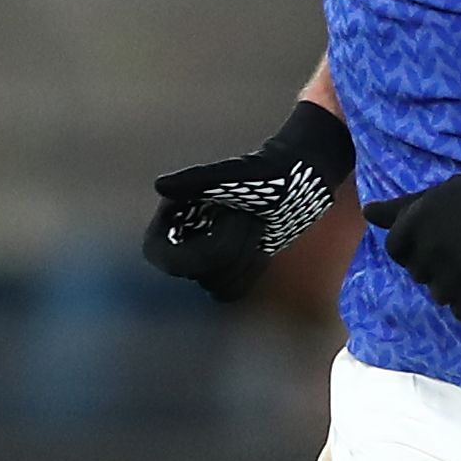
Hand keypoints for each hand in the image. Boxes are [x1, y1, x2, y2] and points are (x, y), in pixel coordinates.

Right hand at [146, 99, 352, 302]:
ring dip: (242, 259)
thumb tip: (161, 186)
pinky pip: (232, 289)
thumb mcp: (232, 174)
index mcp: (177, 213)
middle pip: (194, 272)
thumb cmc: (267, 171)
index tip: (216, 231)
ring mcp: (209, 254)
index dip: (185, 255)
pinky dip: (250, 271)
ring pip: (214, 284)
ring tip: (256, 227)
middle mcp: (187, 236)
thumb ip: (196, 180)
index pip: (160, 254)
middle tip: (248, 217)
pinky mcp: (233, 266)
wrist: (300, 179)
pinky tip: (263, 247)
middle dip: (227, 247)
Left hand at [363, 142, 460, 323]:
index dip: (417, 246)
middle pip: (419, 274)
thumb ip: (403, 208)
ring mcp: (458, 275)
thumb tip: (367, 214)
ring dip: (457, 285)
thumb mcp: (443, 194)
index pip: (396, 250)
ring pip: (440, 296)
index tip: (443, 238)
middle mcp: (432, 250)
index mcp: (418, 221)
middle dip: (438, 264)